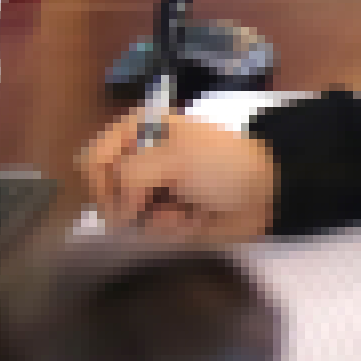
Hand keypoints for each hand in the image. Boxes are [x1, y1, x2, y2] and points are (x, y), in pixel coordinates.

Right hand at [79, 104, 279, 243]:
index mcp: (140, 130)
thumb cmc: (221, 164)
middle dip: (130, 204)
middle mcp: (141, 157)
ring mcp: (154, 188)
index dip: (101, 181)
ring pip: (125, 216)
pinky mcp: (168, 215)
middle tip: (153, 204)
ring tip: (183, 210)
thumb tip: (115, 214)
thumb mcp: (173, 158)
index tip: (119, 195)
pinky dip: (170, 228)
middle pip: (104, 191)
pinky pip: (150, 231)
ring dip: (155, 218)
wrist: (266, 192)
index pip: (93, 158)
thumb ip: (131, 177)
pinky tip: (193, 220)